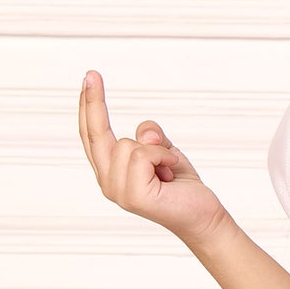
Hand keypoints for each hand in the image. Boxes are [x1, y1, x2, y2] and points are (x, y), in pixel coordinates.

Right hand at [78, 71, 225, 243]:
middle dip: (94, 102)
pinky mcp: (134, 196)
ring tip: (167, 169)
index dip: (88, 107)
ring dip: (156, 150)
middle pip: (95, 134)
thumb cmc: (180, 183)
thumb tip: (145, 137)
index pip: (92, 136)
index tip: (88, 79)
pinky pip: (144, 154)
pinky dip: (163, 157)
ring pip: (128, 145)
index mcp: (110, 172)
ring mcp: (118, 192)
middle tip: (91, 73)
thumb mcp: (163, 148)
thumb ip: (149, 136)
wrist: (202, 215)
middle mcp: (108, 183)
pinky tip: (171, 172)